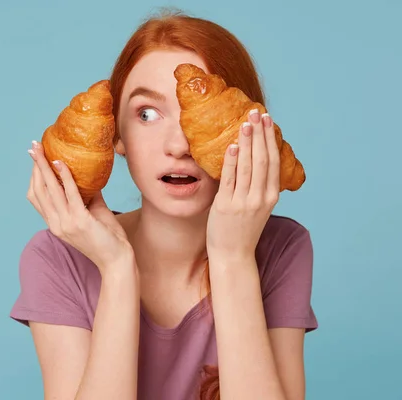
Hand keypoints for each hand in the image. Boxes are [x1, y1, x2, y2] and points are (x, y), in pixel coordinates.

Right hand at [27, 140, 133, 272]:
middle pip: (38, 191)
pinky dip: (64, 177)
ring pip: (49, 190)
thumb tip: (90, 173)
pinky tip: (62, 163)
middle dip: (35, 167)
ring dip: (45, 167)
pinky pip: (70, 194)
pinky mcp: (79, 221)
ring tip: (42, 150)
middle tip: (33, 147)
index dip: (33, 177)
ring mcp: (66, 223)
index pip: (37, 197)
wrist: (117, 261)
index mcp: (56, 223)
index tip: (35, 158)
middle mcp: (56, 224)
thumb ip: (88, 194)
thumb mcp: (94, 212)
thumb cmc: (108, 238)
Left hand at [206, 109, 279, 260]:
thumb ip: (259, 186)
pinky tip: (231, 146)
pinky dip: (231, 161)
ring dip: (246, 142)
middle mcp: (260, 197)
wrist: (233, 255)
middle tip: (257, 112)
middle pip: (262, 159)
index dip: (270, 139)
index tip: (267, 120)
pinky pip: (229, 178)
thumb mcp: (258, 207)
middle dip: (260, 134)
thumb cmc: (243, 229)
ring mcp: (244, 201)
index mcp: (270, 196)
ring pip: (247, 166)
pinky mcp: (226, 205)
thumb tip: (255, 159)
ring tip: (245, 123)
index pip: (272, 161)